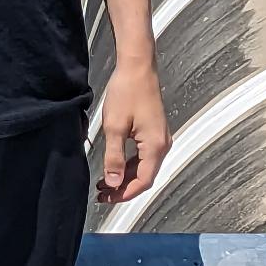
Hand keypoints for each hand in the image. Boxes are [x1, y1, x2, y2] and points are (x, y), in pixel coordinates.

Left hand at [95, 59, 170, 205]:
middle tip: (102, 194)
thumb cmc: (127, 92)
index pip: (143, 181)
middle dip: (124, 187)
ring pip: (144, 167)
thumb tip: (113, 182)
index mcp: (156, 146)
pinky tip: (115, 166)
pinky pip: (144, 156)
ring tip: (104, 183)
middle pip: (145, 176)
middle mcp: (163, 144)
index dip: (124, 193)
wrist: (137, 67)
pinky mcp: (155, 131)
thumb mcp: (115, 127)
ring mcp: (160, 137)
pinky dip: (130, 165)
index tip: (106, 198)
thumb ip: (113, 157)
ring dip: (126, 177)